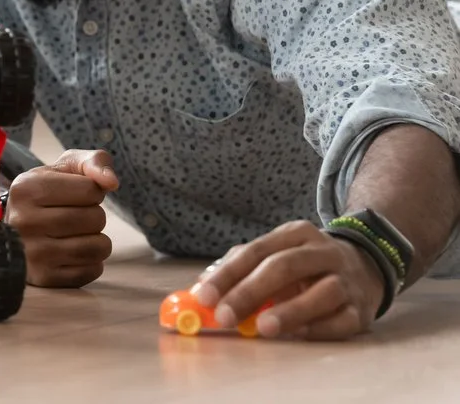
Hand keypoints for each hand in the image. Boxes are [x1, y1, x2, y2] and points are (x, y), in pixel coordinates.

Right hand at [3, 149, 119, 287]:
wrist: (14, 232)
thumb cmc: (45, 194)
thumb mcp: (63, 168)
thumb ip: (92, 162)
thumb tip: (112, 182)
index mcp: (26, 188)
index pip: (91, 190)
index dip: (91, 191)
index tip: (73, 195)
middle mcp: (24, 221)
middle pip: (96, 218)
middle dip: (94, 215)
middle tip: (75, 215)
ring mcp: (33, 254)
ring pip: (98, 247)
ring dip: (97, 239)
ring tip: (78, 234)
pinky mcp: (44, 278)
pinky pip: (93, 270)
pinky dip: (92, 261)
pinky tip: (73, 252)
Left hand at [191, 220, 384, 339]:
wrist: (368, 266)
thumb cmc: (306, 265)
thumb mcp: (278, 253)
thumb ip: (240, 266)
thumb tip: (202, 287)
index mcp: (296, 234)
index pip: (256, 251)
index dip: (228, 274)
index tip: (204, 297)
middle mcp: (323, 252)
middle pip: (284, 267)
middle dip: (250, 293)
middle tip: (225, 316)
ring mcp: (347, 280)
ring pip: (322, 292)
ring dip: (290, 311)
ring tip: (263, 328)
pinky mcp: (362, 309)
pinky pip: (342, 320)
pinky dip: (320, 329)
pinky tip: (298, 335)